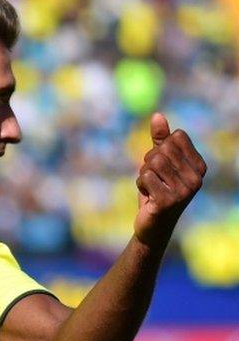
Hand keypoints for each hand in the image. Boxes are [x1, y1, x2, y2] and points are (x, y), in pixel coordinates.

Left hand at [133, 113, 205, 247]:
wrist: (153, 225)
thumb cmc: (156, 191)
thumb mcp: (158, 163)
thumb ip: (159, 140)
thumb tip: (157, 115)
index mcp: (199, 166)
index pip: (175, 137)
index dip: (160, 148)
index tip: (162, 167)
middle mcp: (197, 178)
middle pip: (161, 150)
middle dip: (149, 163)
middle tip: (154, 180)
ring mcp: (185, 190)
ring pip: (152, 162)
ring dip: (144, 174)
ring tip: (150, 188)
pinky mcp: (169, 200)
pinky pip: (146, 177)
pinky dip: (140, 184)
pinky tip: (148, 197)